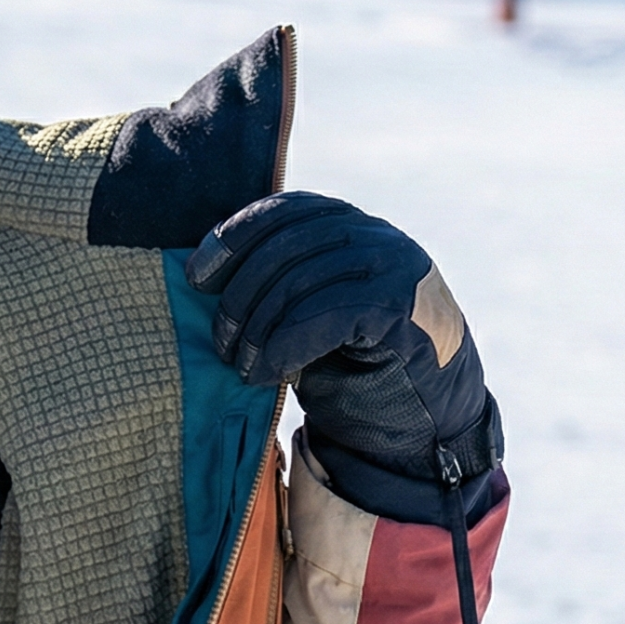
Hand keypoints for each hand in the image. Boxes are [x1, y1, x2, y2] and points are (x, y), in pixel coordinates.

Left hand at [186, 192, 497, 497]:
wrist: (428, 410)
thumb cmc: (356, 359)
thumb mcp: (314, 306)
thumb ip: (280, 280)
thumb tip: (201, 275)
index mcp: (347, 224)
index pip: (281, 212)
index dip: (232, 239)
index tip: (196, 277)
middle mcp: (373, 235)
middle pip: (284, 248)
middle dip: (240, 297)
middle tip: (221, 342)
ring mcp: (393, 265)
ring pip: (302, 282)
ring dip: (260, 331)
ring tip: (244, 367)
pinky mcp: (403, 305)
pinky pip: (327, 316)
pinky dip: (287, 346)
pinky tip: (270, 372)